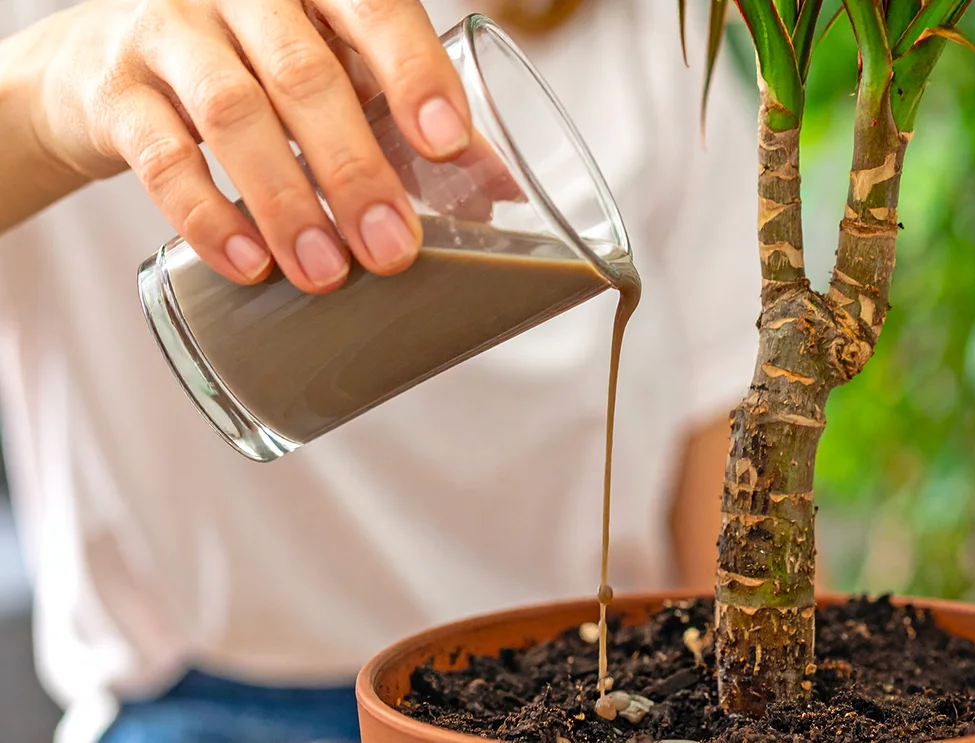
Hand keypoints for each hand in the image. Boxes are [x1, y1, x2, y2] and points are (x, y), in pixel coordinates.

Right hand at [33, 0, 473, 292]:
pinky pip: (160, 156)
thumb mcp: (331, 70)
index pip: (373, 9)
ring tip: (326, 272)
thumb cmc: (254, 64)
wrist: (111, 61)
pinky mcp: (115, 91)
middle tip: (392, 249)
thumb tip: (495, 188)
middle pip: (305, 75)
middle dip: (355, 170)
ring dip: (287, 202)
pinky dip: (208, 216)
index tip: (446, 145)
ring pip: (232, 115)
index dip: (412, 73)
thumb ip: (401, 114)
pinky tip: (248, 263)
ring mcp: (169, 33)